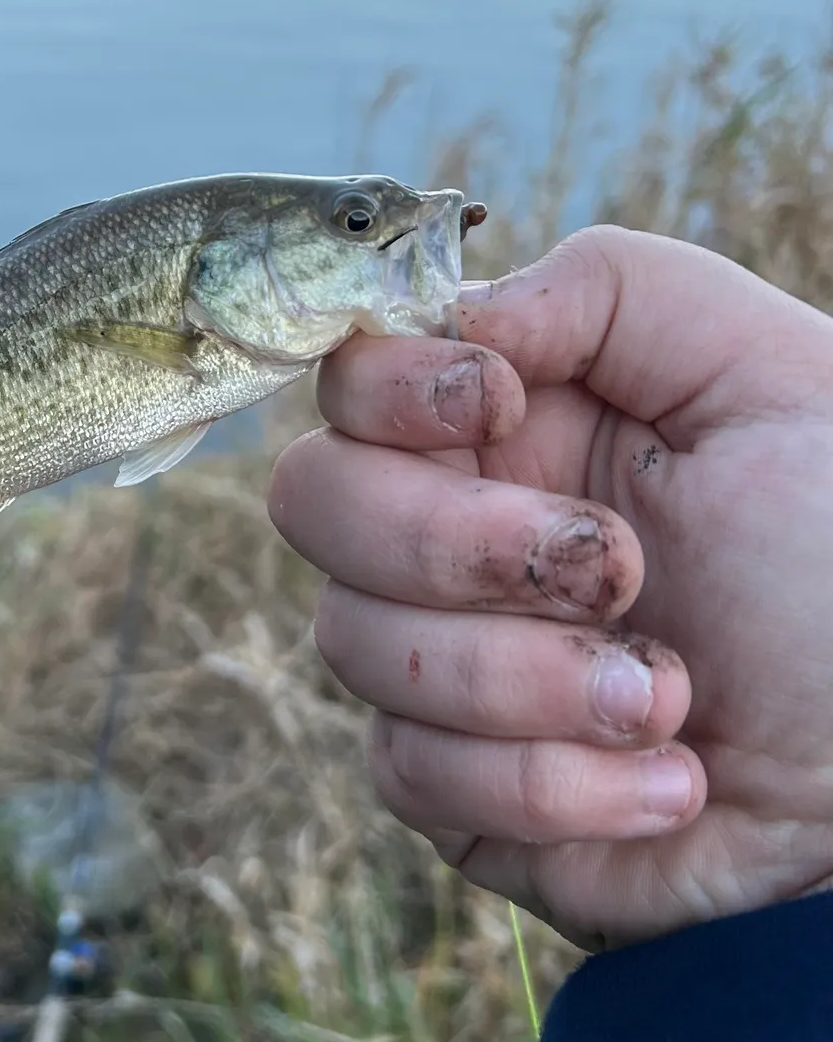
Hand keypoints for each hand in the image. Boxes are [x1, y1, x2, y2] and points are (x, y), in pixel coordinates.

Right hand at [269, 225, 832, 950]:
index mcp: (507, 424)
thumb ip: (611, 289)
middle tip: (618, 570)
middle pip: (313, 501)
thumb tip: (464, 325)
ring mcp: (442, 658)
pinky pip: (410, 775)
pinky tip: (667, 780)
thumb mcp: (766, 373)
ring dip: (525, 679)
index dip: (391, 389)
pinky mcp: (458, 788)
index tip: (504, 403)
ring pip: (352, 643)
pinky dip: (550, 784)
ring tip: (669, 698)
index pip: (348, 378)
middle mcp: (449, 531)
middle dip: (455, 542)